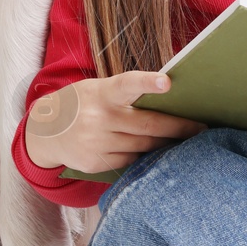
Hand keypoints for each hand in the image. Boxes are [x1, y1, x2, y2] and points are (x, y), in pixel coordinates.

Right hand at [23, 69, 206, 174]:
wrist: (44, 132)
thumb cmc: (82, 104)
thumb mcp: (96, 90)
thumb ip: (124, 94)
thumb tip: (166, 99)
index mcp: (101, 93)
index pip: (126, 84)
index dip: (147, 82)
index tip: (167, 82)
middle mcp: (98, 118)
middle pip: (147, 125)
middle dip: (178, 127)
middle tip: (201, 128)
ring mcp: (95, 143)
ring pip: (143, 146)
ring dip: (165, 144)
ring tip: (185, 141)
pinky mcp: (95, 163)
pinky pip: (130, 161)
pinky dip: (144, 156)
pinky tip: (155, 153)